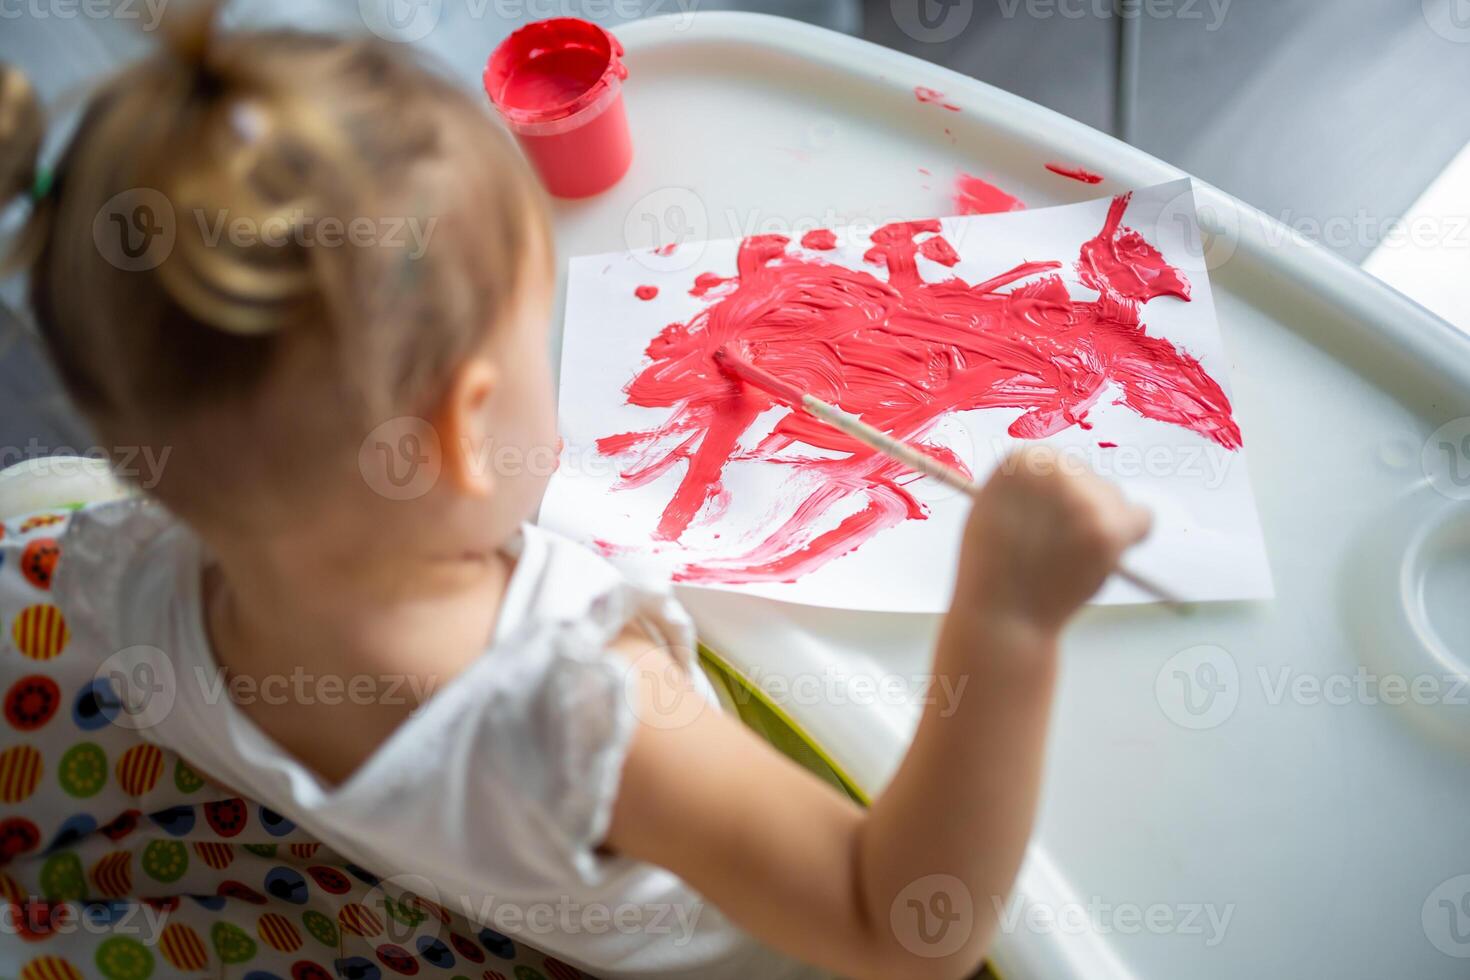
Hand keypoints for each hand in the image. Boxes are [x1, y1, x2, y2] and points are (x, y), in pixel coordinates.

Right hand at [953, 445, 1152, 635]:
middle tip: (1064, 543)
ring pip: (1116, 499)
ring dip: (1103, 523)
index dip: (1055, 495)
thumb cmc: (992, 568)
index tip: (1051, 518)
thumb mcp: (993, 508)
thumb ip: (1027, 488)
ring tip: (1076, 555)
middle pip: (1089, 479)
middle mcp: (1056, 471)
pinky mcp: (1109, 530)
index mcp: (1023, 461)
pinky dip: (1132, 535)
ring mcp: (1085, 501)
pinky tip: (1108, 552)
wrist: (1003, 615)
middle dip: (1081, 508)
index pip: (1057, 464)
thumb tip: (1060, 481)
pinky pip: (1143, 519)